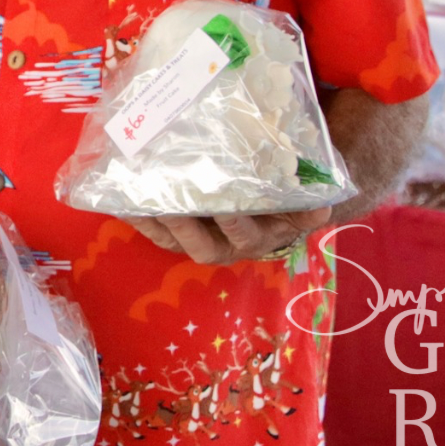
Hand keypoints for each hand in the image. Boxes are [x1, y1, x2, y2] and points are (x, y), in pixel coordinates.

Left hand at [129, 207, 330, 264]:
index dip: (230, 223)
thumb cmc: (285, 199)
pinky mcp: (177, 235)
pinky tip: (120, 198)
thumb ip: (309, 206)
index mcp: (256, 238)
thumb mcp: (300, 203)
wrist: (275, 208)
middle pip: (199, 244)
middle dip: (182, 225)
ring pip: (173, 240)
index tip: (220, 207)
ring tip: (136, 200)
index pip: (242, 233)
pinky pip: (154, 232)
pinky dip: (138, 217)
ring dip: (153, 222)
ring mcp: (198, 242)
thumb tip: (324, 207)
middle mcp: (225, 247)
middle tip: (166, 201)